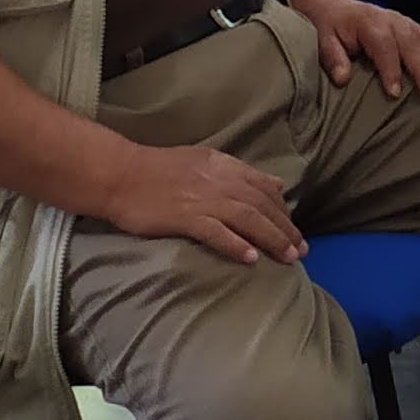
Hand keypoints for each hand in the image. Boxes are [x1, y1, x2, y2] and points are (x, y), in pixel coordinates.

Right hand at [103, 142, 306, 265]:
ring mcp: (201, 199)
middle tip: (301, 252)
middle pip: (261, 206)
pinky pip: (216, 232)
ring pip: (247, 219)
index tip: (295, 231)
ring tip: (287, 258)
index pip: (264, 189)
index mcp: (223, 166)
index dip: (283, 211)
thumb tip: (276, 184)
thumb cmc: (157, 169)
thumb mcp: (204, 160)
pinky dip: (235, 244)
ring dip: (271, 239)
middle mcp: (218, 181)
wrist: (118, 173)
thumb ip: (240, 172)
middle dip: (285, 229)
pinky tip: (251, 258)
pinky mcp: (183, 217)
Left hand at [307, 0, 419, 97]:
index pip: (383, 46)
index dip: (389, 69)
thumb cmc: (332, 28)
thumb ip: (334, 58)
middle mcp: (391, 21)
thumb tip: (342, 78)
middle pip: (410, 44)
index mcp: (369, 23)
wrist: (338, 9)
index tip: (394, 92)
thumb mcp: (324, 41)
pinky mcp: (414, 26)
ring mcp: (405, 22)